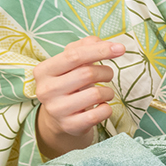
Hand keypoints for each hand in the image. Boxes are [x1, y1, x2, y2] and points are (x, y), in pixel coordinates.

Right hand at [32, 38, 125, 155]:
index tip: (121, 48)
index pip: (74, 55)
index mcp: (44, 70)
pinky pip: (101, 113)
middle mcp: (46, 90)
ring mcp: (56, 109)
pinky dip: (107, 108)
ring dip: (108, 92)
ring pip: (96, 94)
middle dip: (105, 72)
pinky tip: (101, 106)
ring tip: (103, 93)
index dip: (100, 50)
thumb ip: (83, 47)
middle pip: (87, 73)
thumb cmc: (69, 85)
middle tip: (107, 75)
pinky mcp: (70, 125)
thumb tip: (100, 41)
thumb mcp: (70, 64)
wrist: (60, 119)